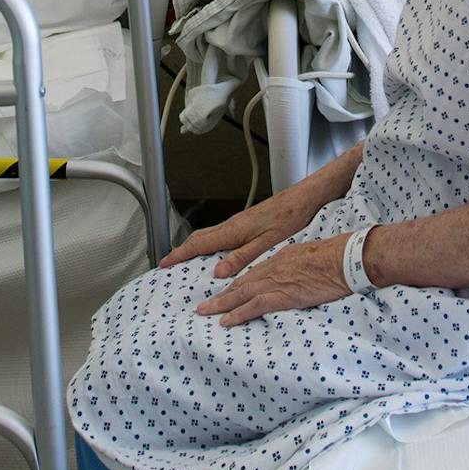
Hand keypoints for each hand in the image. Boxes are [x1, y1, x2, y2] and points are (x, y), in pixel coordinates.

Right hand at [159, 184, 324, 276]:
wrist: (304, 198)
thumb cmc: (290, 217)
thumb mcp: (267, 243)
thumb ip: (241, 257)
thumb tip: (218, 271)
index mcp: (234, 230)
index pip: (198, 244)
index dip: (179, 255)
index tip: (164, 263)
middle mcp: (233, 224)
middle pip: (199, 238)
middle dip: (182, 251)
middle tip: (169, 263)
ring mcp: (239, 222)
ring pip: (208, 234)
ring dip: (194, 246)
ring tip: (186, 259)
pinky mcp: (247, 222)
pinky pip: (219, 233)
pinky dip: (209, 243)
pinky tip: (215, 251)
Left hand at [196, 235, 353, 326]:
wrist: (344, 259)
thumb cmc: (334, 257)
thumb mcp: (309, 255)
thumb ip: (295, 266)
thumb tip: (294, 275)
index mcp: (280, 258)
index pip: (252, 273)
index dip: (236, 284)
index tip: (224, 292)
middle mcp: (273, 269)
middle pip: (241, 283)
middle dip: (221, 295)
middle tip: (204, 304)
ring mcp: (276, 282)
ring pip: (241, 294)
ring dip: (221, 304)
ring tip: (205, 312)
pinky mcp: (283, 295)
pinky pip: (255, 306)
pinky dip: (238, 314)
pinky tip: (226, 321)